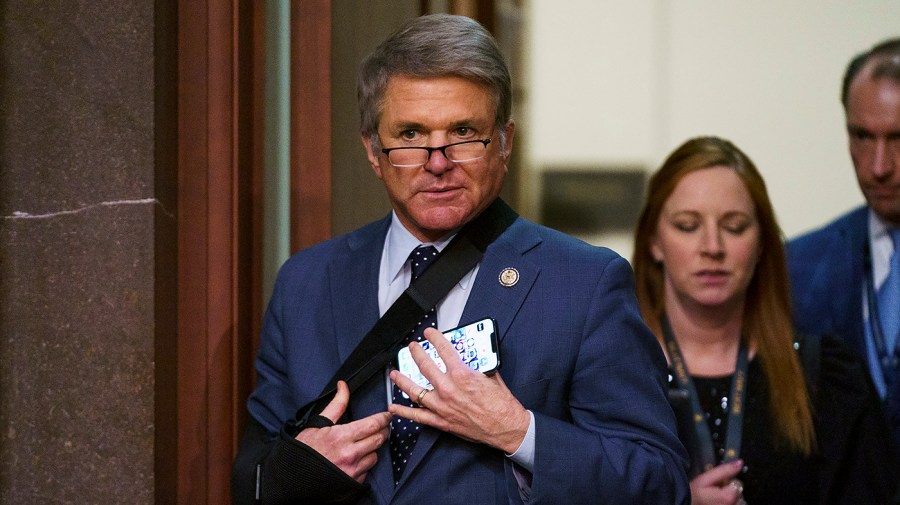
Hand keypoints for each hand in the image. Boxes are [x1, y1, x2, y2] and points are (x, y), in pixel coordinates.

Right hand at [295, 380, 390, 482]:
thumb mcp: (318, 424)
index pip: (373, 424)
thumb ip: (336, 405)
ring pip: (376, 455)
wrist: (293, 477)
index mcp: (342, 436)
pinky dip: (366, 463)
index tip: (387, 415)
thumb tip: (343, 386)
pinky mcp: (353, 482)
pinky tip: (358, 458)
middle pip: (379, 439)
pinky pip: (368, 470)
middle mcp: (350, 454)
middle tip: (382, 426)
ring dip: (374, 448)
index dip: (384, 418)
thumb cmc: (304, 450)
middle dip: (383, 431)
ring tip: (366, 443)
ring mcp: (353, 470)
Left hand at [388, 327, 529, 453]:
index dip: (434, 338)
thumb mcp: (491, 376)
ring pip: (414, 390)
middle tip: (412, 348)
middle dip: (416, 353)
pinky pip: (417, 416)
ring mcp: (442, 406)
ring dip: (402, 380)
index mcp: (462, 374)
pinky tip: (394, 407)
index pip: (443, 349)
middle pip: (425, 366)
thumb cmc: (501, 404)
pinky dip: (404, 412)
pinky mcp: (441, 421)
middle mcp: (448, 389)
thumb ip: (477, 365)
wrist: (506, 427)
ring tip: (395, 373)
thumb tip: (469, 358)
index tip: (429, 333)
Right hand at [689, 460, 745, 504]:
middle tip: (716, 491)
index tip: (718, 484)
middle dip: (730, 489)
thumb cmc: (694, 493)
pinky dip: (730, 503)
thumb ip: (724, 471)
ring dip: (731, 497)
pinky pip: (736, 504)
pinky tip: (720, 502)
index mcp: (729, 497)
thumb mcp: (706, 479)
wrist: (686, 504)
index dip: (727, 481)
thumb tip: (739, 462)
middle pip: (739, 492)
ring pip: (739, 500)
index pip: (738, 483)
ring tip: (718, 498)